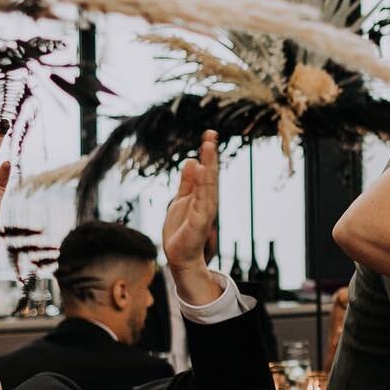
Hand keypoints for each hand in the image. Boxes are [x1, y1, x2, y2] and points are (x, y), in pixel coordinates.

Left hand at [162, 130, 218, 288]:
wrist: (179, 255)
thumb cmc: (181, 230)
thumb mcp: (181, 199)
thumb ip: (187, 182)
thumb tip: (192, 160)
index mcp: (202, 195)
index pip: (207, 170)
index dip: (208, 153)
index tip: (209, 134)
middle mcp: (207, 200)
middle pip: (210, 174)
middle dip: (210, 155)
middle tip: (210, 134)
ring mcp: (205, 210)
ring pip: (208, 184)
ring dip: (209, 165)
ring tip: (208, 147)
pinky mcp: (200, 221)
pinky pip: (202, 200)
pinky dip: (203, 186)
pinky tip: (203, 171)